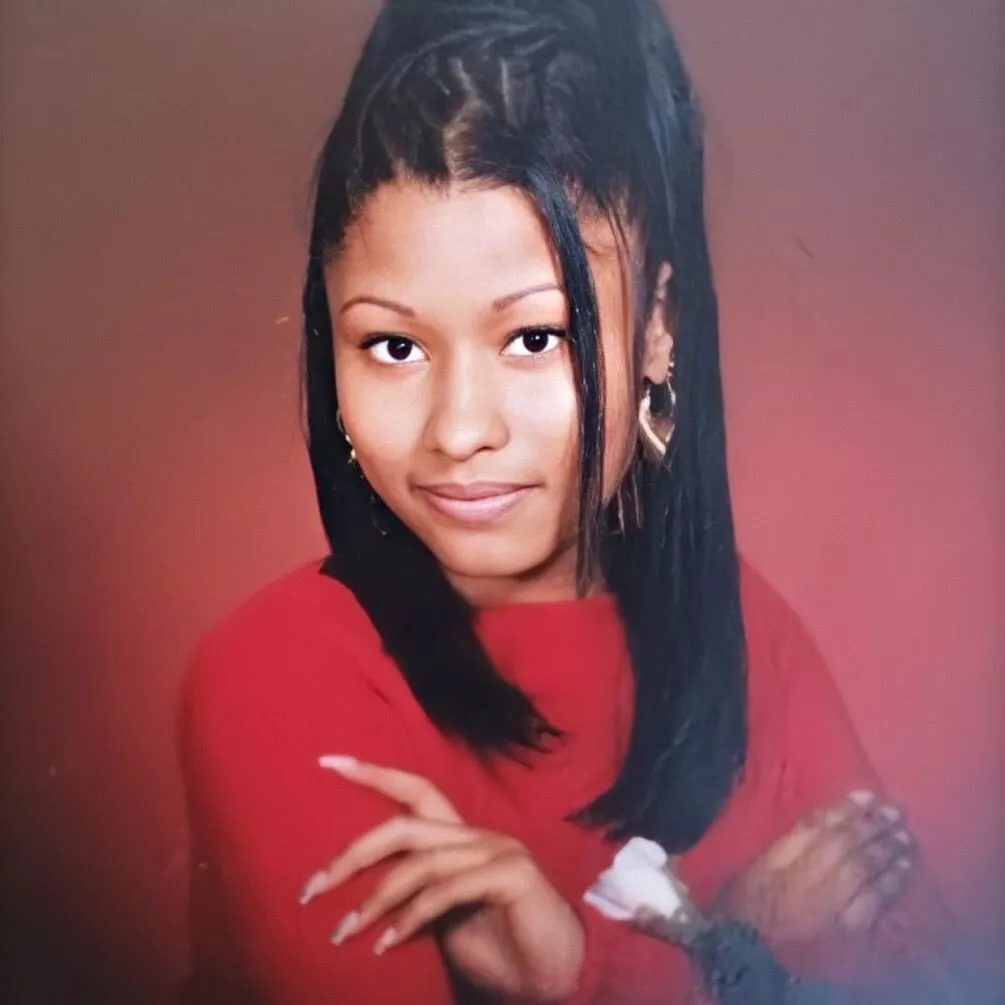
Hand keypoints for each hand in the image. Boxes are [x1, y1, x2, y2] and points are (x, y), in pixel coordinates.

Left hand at [299, 756, 584, 1001]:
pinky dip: (412, 916)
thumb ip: (412, 898)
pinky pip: (448, 890)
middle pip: (406, 824)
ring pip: (421, 860)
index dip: (373, 773)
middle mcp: (478, 835)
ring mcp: (498, 850)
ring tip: (344, 932)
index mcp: (461, 838)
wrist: (554, 980)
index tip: (328, 762)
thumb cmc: (498, 952)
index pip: (415, 790)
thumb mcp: (442, 922)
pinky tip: (388, 943)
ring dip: (375, 899)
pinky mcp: (512, 875)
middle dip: (353, 852)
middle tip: (312, 887)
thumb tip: (361, 900)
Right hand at [715, 790, 914, 942]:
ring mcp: (835, 904)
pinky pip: (874, 904)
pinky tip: (902, 872)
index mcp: (789, 856)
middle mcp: (816, 878)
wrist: (750, 941)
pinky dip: (891, 886)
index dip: (850, 809)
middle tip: (897, 812)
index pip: (826, 826)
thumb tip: (831, 814)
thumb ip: (795, 836)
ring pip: (868, 873)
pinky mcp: (847, 927)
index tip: (870, 795)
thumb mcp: (765, 857)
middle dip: (876, 828)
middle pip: (852, 847)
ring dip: (889, 853)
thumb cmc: (752, 892)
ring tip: (906, 838)